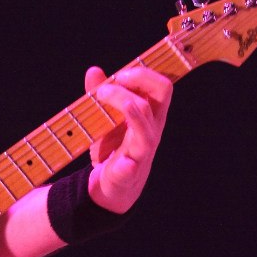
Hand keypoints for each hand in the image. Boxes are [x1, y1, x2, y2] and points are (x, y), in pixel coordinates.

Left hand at [83, 65, 171, 213]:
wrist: (112, 186)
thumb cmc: (114, 146)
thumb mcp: (106, 117)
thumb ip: (101, 93)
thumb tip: (94, 70)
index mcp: (150, 115)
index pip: (161, 86)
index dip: (144, 74)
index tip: (119, 74)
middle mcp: (150, 131)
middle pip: (159, 99)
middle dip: (138, 83)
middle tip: (107, 87)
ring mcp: (141, 153)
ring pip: (147, 132)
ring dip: (131, 114)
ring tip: (113, 100)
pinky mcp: (126, 174)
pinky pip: (130, 170)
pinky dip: (126, 166)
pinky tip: (124, 162)